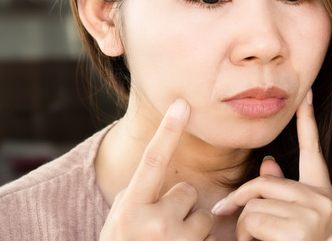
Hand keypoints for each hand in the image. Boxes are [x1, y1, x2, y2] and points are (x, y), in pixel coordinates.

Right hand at [100, 98, 214, 240]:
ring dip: (191, 231)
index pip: (153, 160)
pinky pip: (210, 239)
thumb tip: (157, 174)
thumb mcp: (121, 225)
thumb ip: (138, 199)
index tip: (182, 103)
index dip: (168, 130)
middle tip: (160, 233)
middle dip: (180, 209)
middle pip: (188, 192)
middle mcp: (152, 222)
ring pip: (202, 217)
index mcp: (130, 208)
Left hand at [212, 90, 331, 239]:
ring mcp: (315, 213)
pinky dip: (246, 238)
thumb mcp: (287, 223)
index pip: (313, 151)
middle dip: (241, 204)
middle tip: (237, 226)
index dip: (308, 121)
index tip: (305, 93)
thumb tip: (270, 163)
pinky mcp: (302, 227)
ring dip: (244, 229)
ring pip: (254, 203)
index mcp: (322, 195)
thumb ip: (280, 193)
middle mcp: (323, 200)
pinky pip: (253, 220)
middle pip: (264, 181)